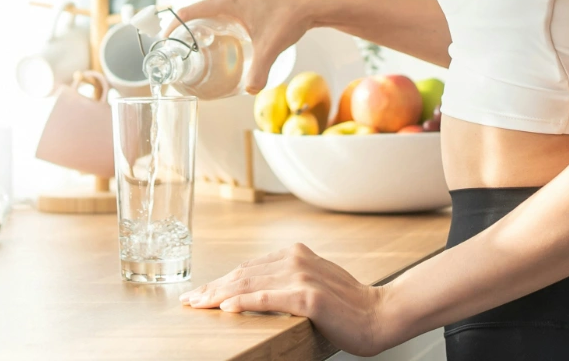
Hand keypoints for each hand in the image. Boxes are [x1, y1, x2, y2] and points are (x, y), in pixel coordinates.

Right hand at [173, 0, 317, 93]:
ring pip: (211, 5)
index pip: (188, 11)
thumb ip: (259, 71)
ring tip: (198, 43)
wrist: (313, 1)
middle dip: (187, 28)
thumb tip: (250, 91)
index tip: (163, 41)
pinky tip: (223, 32)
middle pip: (197, 8)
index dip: (172, 26)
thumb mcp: (271, 48)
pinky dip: (217, 16)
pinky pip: (223, 2)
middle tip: (182, 49)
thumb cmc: (291, 17)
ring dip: (203, 21)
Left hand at [180, 243, 392, 355]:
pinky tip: (224, 308)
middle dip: (212, 288)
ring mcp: (301, 276)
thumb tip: (254, 292)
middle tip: (189, 301)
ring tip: (198, 305)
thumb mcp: (313, 284)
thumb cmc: (348, 306)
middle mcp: (296, 259)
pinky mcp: (307, 297)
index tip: (200, 293)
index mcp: (296, 254)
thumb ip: (287, 282)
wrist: (379, 315)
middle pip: (242, 273)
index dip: (221, 280)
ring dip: (218, 295)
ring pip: (248, 284)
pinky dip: (242, 302)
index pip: (248, 267)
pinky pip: (266, 299)